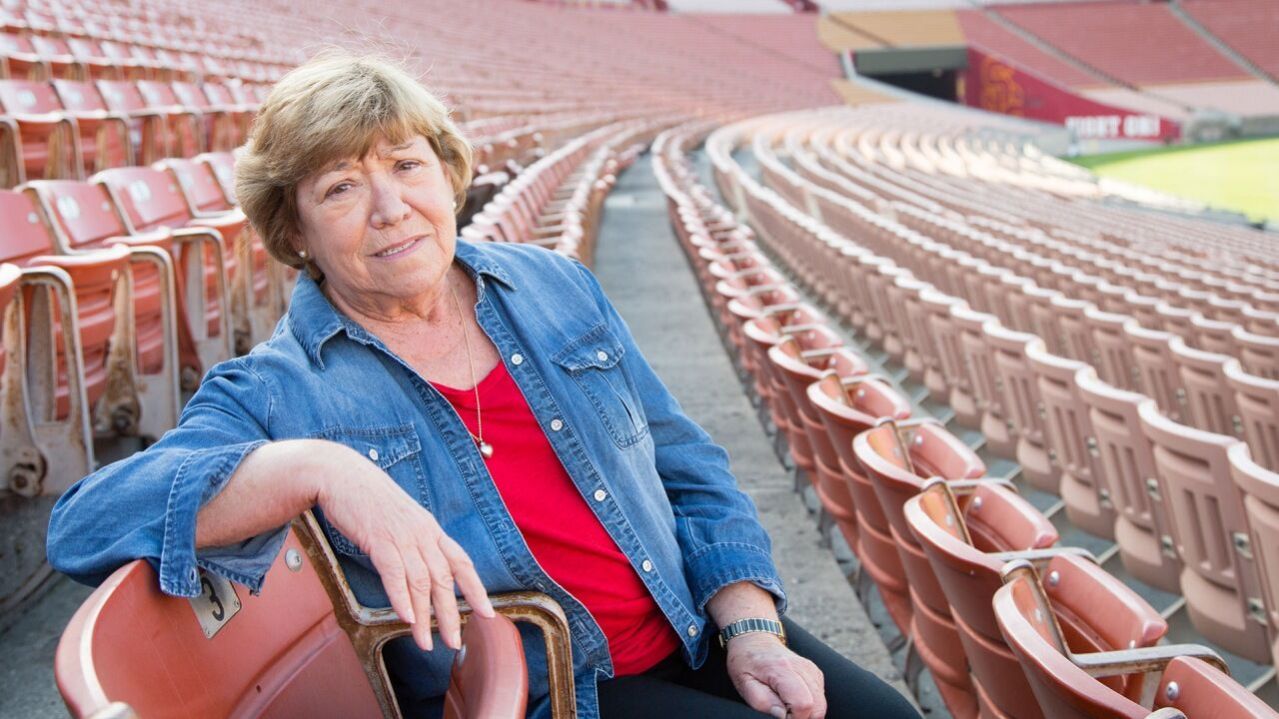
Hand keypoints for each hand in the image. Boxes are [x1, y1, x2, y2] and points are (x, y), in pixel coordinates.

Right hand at [315, 447, 494, 651]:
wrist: (341, 474)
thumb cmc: (368, 499)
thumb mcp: (401, 519)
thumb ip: (414, 542)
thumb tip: (419, 571)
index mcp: (430, 529)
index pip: (462, 562)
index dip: (476, 589)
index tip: (487, 613)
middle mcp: (423, 533)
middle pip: (444, 579)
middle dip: (451, 614)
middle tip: (454, 642)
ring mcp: (402, 535)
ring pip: (421, 582)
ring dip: (424, 617)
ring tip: (425, 642)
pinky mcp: (379, 538)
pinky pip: (395, 572)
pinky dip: (401, 597)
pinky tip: (406, 618)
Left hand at [726, 633, 825, 718]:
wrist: (753, 640)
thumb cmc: (746, 663)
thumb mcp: (744, 684)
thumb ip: (762, 702)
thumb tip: (782, 716)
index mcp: (783, 669)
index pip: (803, 703)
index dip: (794, 718)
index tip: (781, 717)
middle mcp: (802, 667)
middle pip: (818, 707)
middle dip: (802, 718)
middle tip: (784, 714)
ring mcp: (811, 669)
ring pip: (821, 704)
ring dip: (807, 712)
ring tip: (786, 706)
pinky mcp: (815, 673)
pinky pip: (820, 698)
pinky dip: (810, 705)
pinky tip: (792, 699)